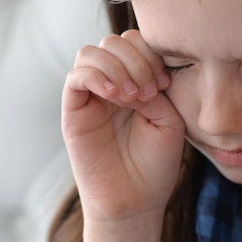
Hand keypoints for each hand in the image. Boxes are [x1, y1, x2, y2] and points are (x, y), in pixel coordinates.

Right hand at [62, 30, 184, 223]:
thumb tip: (135, 67)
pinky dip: (97, 77)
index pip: (135, 42)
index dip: (150, 53)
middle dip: (136, 60)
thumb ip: (154, 85)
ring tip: (132, 98)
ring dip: (117, 67)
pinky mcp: (73, 111)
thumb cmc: (155, 163)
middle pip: (113, 41)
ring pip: (91, 53)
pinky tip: (116, 97)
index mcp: (136, 81)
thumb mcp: (168, 118)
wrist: (136, 200)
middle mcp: (111, 83)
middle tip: (149, 92)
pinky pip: (75, 77)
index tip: (164, 84)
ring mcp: (90, 96)